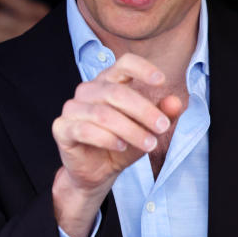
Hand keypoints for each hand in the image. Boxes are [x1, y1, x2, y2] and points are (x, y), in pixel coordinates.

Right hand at [51, 55, 183, 236]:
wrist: (97, 172)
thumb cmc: (121, 144)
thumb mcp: (148, 130)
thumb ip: (163, 115)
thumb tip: (176, 102)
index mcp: (108, 82)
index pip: (123, 64)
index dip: (142, 68)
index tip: (161, 82)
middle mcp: (88, 90)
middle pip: (116, 92)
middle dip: (143, 110)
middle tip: (163, 128)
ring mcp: (72, 108)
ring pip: (102, 113)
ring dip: (130, 129)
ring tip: (149, 144)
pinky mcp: (62, 128)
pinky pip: (84, 130)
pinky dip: (106, 138)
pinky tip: (120, 146)